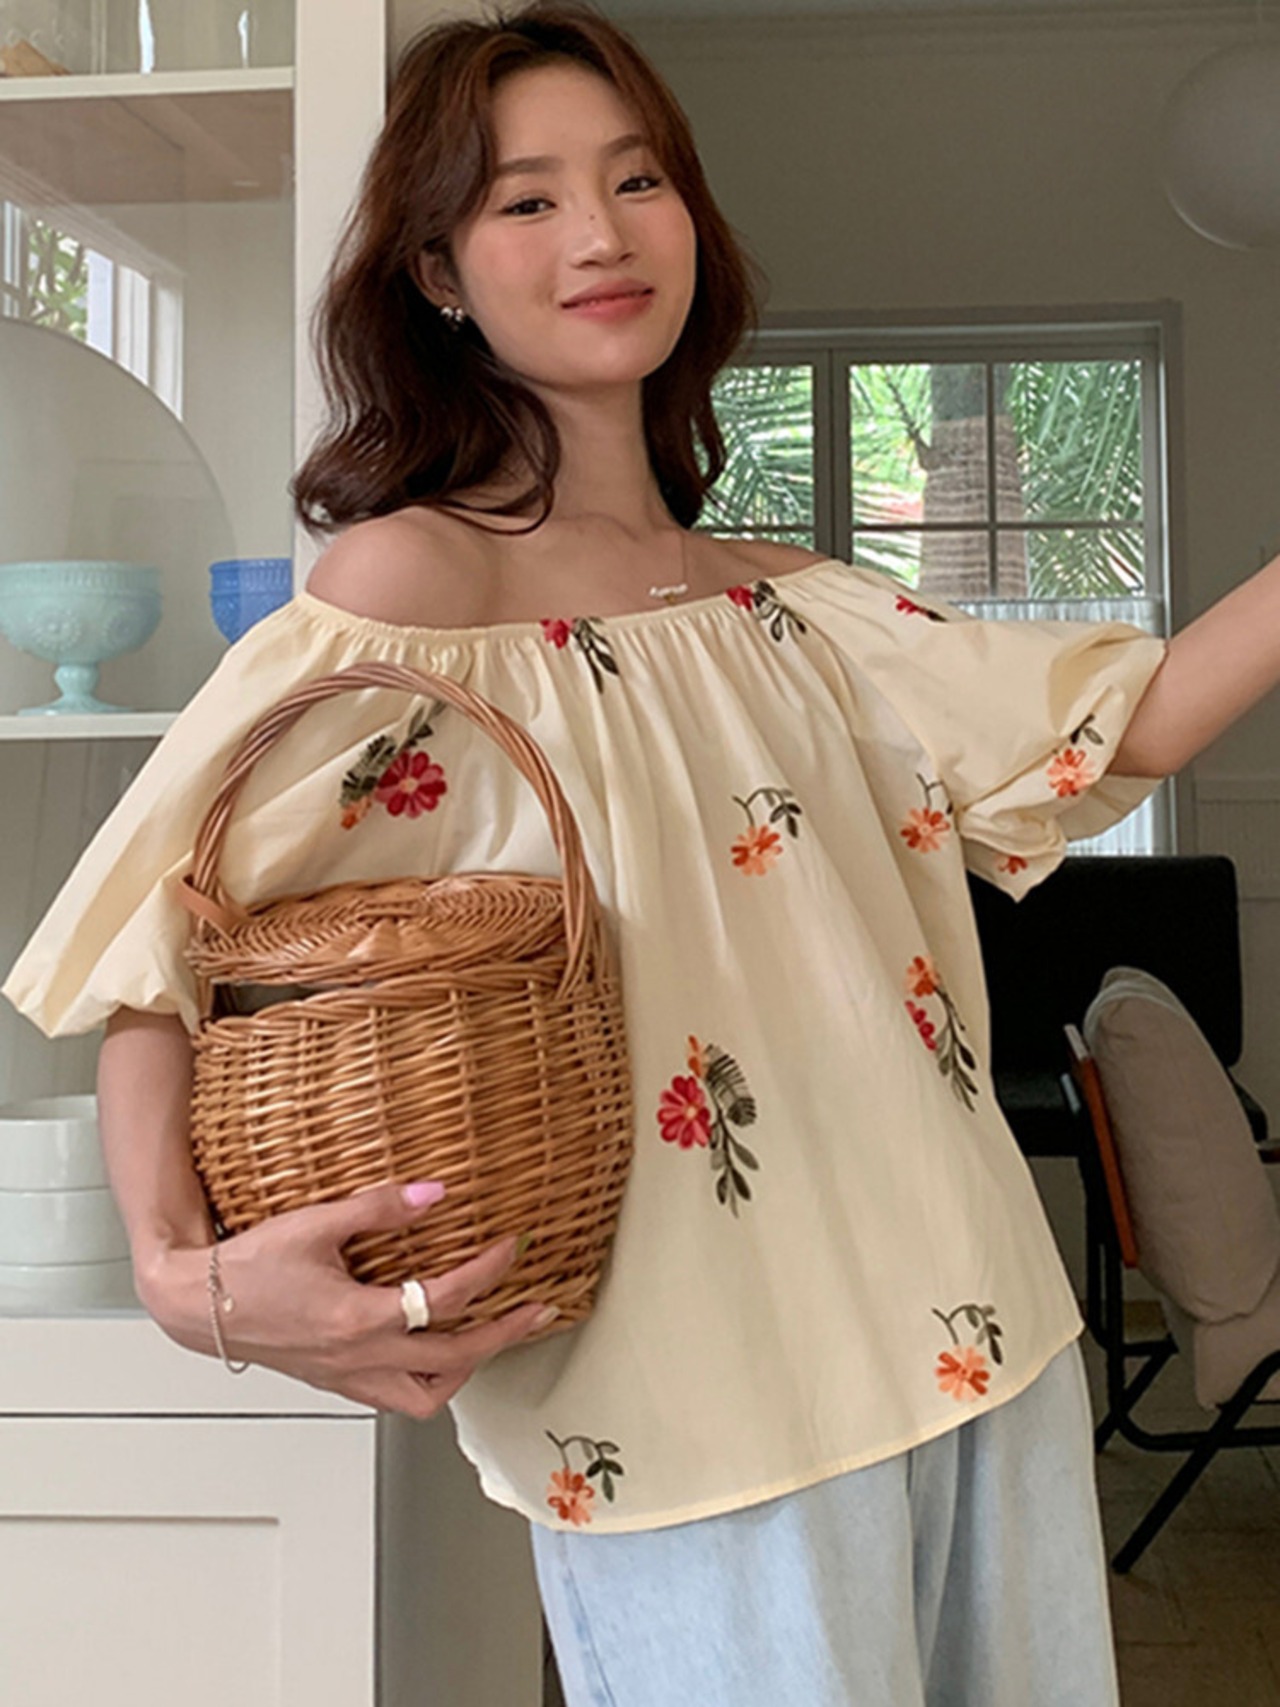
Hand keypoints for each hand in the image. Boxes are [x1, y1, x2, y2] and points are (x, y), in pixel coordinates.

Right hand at [137, 1182, 553, 1418]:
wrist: (198, 1305)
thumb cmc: (249, 1267)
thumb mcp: (316, 1223)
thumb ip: (379, 1208)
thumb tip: (436, 1193)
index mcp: (358, 1320)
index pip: (443, 1300)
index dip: (488, 1273)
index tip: (513, 1247)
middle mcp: (359, 1358)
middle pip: (454, 1360)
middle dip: (503, 1334)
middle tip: (537, 1310)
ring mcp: (349, 1377)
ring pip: (427, 1396)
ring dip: (466, 1369)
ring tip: (491, 1338)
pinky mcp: (337, 1382)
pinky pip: (398, 1398)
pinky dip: (429, 1380)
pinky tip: (436, 1352)